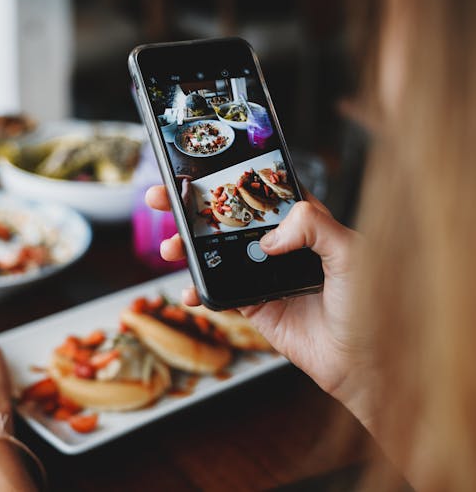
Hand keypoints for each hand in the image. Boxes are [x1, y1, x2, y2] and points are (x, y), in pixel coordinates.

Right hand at [145, 186, 374, 426]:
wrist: (363, 363)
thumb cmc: (371, 306)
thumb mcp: (352, 254)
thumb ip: (315, 227)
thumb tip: (268, 236)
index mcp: (305, 223)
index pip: (261, 190)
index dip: (229, 177)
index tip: (196, 169)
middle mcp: (281, 245)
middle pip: (228, 218)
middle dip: (191, 207)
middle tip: (161, 198)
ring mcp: (264, 274)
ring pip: (215, 253)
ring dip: (186, 248)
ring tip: (169, 249)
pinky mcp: (255, 305)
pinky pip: (218, 292)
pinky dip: (197, 292)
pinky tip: (188, 293)